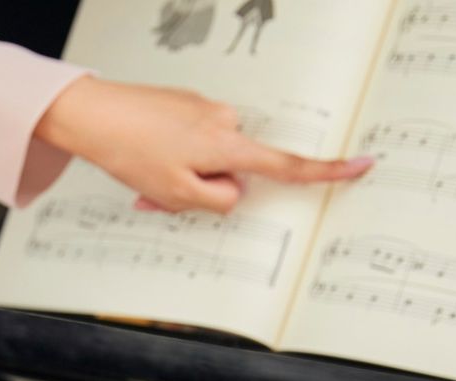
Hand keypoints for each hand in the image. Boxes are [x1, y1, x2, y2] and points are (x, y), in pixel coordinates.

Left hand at [33, 77, 371, 213]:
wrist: (92, 112)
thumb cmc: (130, 153)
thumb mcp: (177, 195)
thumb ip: (218, 201)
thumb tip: (233, 191)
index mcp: (228, 147)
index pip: (287, 166)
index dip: (327, 172)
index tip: (363, 166)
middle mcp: (224, 122)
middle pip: (233, 172)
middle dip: (203, 188)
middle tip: (160, 194)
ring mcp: (205, 110)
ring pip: (206, 160)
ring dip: (181, 175)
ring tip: (144, 175)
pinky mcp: (185, 104)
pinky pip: (188, 143)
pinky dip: (169, 158)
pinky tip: (140, 156)